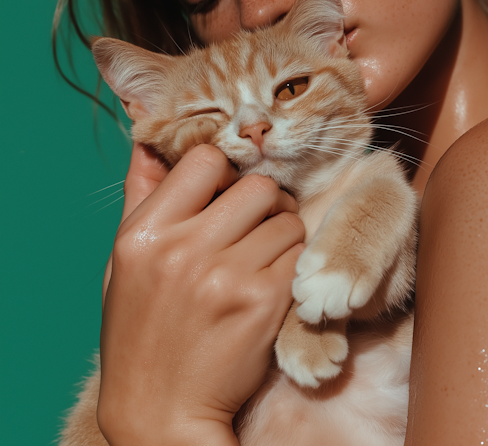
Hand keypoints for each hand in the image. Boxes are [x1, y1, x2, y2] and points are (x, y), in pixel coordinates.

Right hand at [97, 143, 304, 444]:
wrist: (161, 408)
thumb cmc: (139, 334)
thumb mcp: (124, 263)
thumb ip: (141, 198)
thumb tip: (150, 142)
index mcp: (145, 235)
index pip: (203, 160)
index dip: (222, 169)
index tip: (226, 189)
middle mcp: (186, 250)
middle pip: (258, 186)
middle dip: (265, 199)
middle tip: (260, 219)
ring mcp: (229, 276)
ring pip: (287, 220)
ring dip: (283, 231)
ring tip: (265, 254)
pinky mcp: (265, 302)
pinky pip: (300, 256)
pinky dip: (294, 262)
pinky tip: (274, 280)